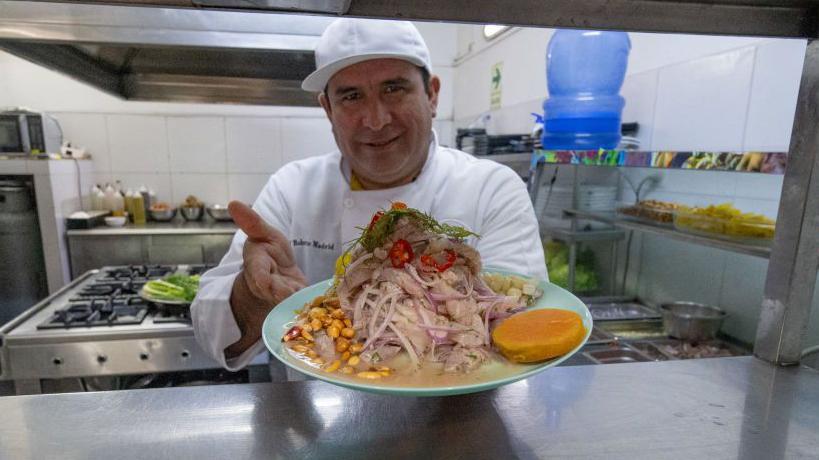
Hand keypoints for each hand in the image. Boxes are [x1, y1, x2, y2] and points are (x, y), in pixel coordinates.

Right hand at [225, 201, 306, 357]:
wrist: (278, 275)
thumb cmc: (271, 252)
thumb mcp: (263, 234)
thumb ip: (252, 222)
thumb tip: (233, 203)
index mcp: (256, 264)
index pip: (257, 271)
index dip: (261, 278)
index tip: (265, 282)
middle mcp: (265, 284)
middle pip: (273, 291)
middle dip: (282, 292)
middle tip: (290, 293)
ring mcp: (279, 298)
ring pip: (286, 302)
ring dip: (295, 301)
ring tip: (302, 298)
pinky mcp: (294, 306)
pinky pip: (300, 308)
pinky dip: (308, 308)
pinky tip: (315, 307)